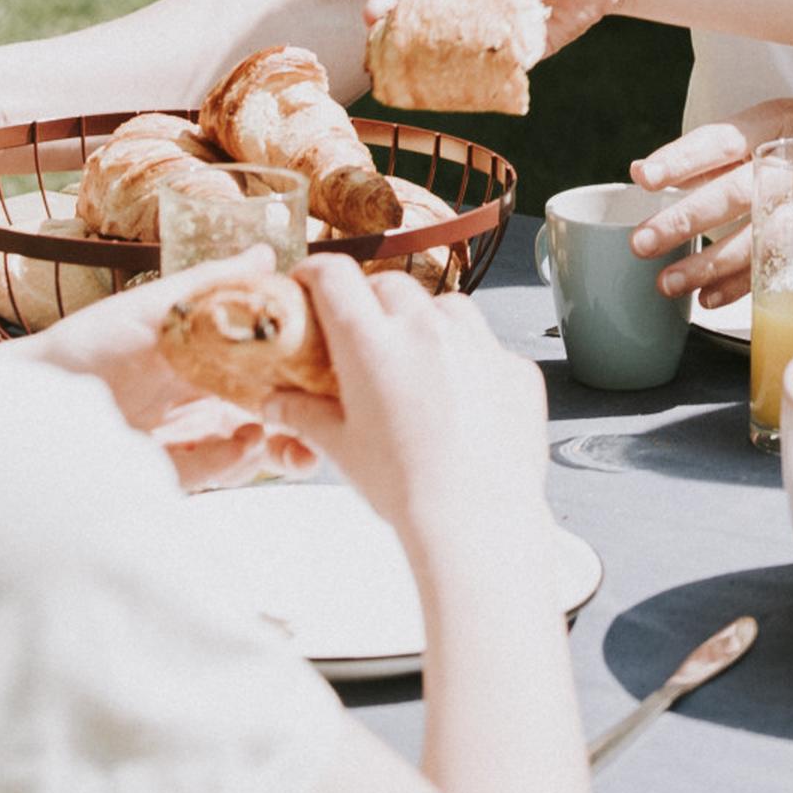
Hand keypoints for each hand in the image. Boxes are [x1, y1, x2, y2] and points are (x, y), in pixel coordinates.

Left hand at [3, 257, 320, 491]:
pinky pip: (212, 471)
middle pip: (266, 411)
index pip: (267, 362)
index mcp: (204, 358)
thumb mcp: (150, 309)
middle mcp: (200, 399)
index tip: (336, 365)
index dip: (302, 366)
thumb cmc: (83, 346)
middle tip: (333, 426)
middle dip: (302, 421)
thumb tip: (268, 254)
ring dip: (276, 447)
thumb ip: (209, 284)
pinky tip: (246, 446)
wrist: (25, 404)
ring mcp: (185, 438)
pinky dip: (232, 462)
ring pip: (248, 448)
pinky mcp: (165, 473)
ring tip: (287, 443)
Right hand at [258, 256, 551, 551]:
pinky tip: (461, 399)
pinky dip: (470, 359)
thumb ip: (305, 414)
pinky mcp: (515, 366)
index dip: (316, 273)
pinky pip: (487, 346)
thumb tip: (276, 401)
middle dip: (369, 301)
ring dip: (425, 322)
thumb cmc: (405, 487)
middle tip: (362, 337)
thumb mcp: (342, 448)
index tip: (311, 284)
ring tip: (415, 364)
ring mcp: (478, 343)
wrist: (477, 519)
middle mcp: (427, 329)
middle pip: (389, 286)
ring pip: (445, 306)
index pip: (335, 276)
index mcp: (372, 343)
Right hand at [365, 0, 633, 55]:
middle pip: (431, 17)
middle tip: (383, 56)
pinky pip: (496, 66)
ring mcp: (496, 22)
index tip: (374, 14)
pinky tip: (467, 86)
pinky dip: (481, 77)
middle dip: (405, 36)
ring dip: (439, 63)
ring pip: (458, 47)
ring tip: (417, 79)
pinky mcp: (523, 47)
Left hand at [626, 104, 792, 305]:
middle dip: (687, 219)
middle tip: (641, 243)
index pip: (723, 139)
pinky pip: (782, 263)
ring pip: (758, 237)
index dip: (683, 159)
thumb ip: (715, 152)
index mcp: (776, 123)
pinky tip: (711, 299)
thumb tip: (642, 175)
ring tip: (667, 284)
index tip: (645, 178)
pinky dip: (745, 285)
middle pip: (737, 192)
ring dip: (711, 264)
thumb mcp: (774, 126)